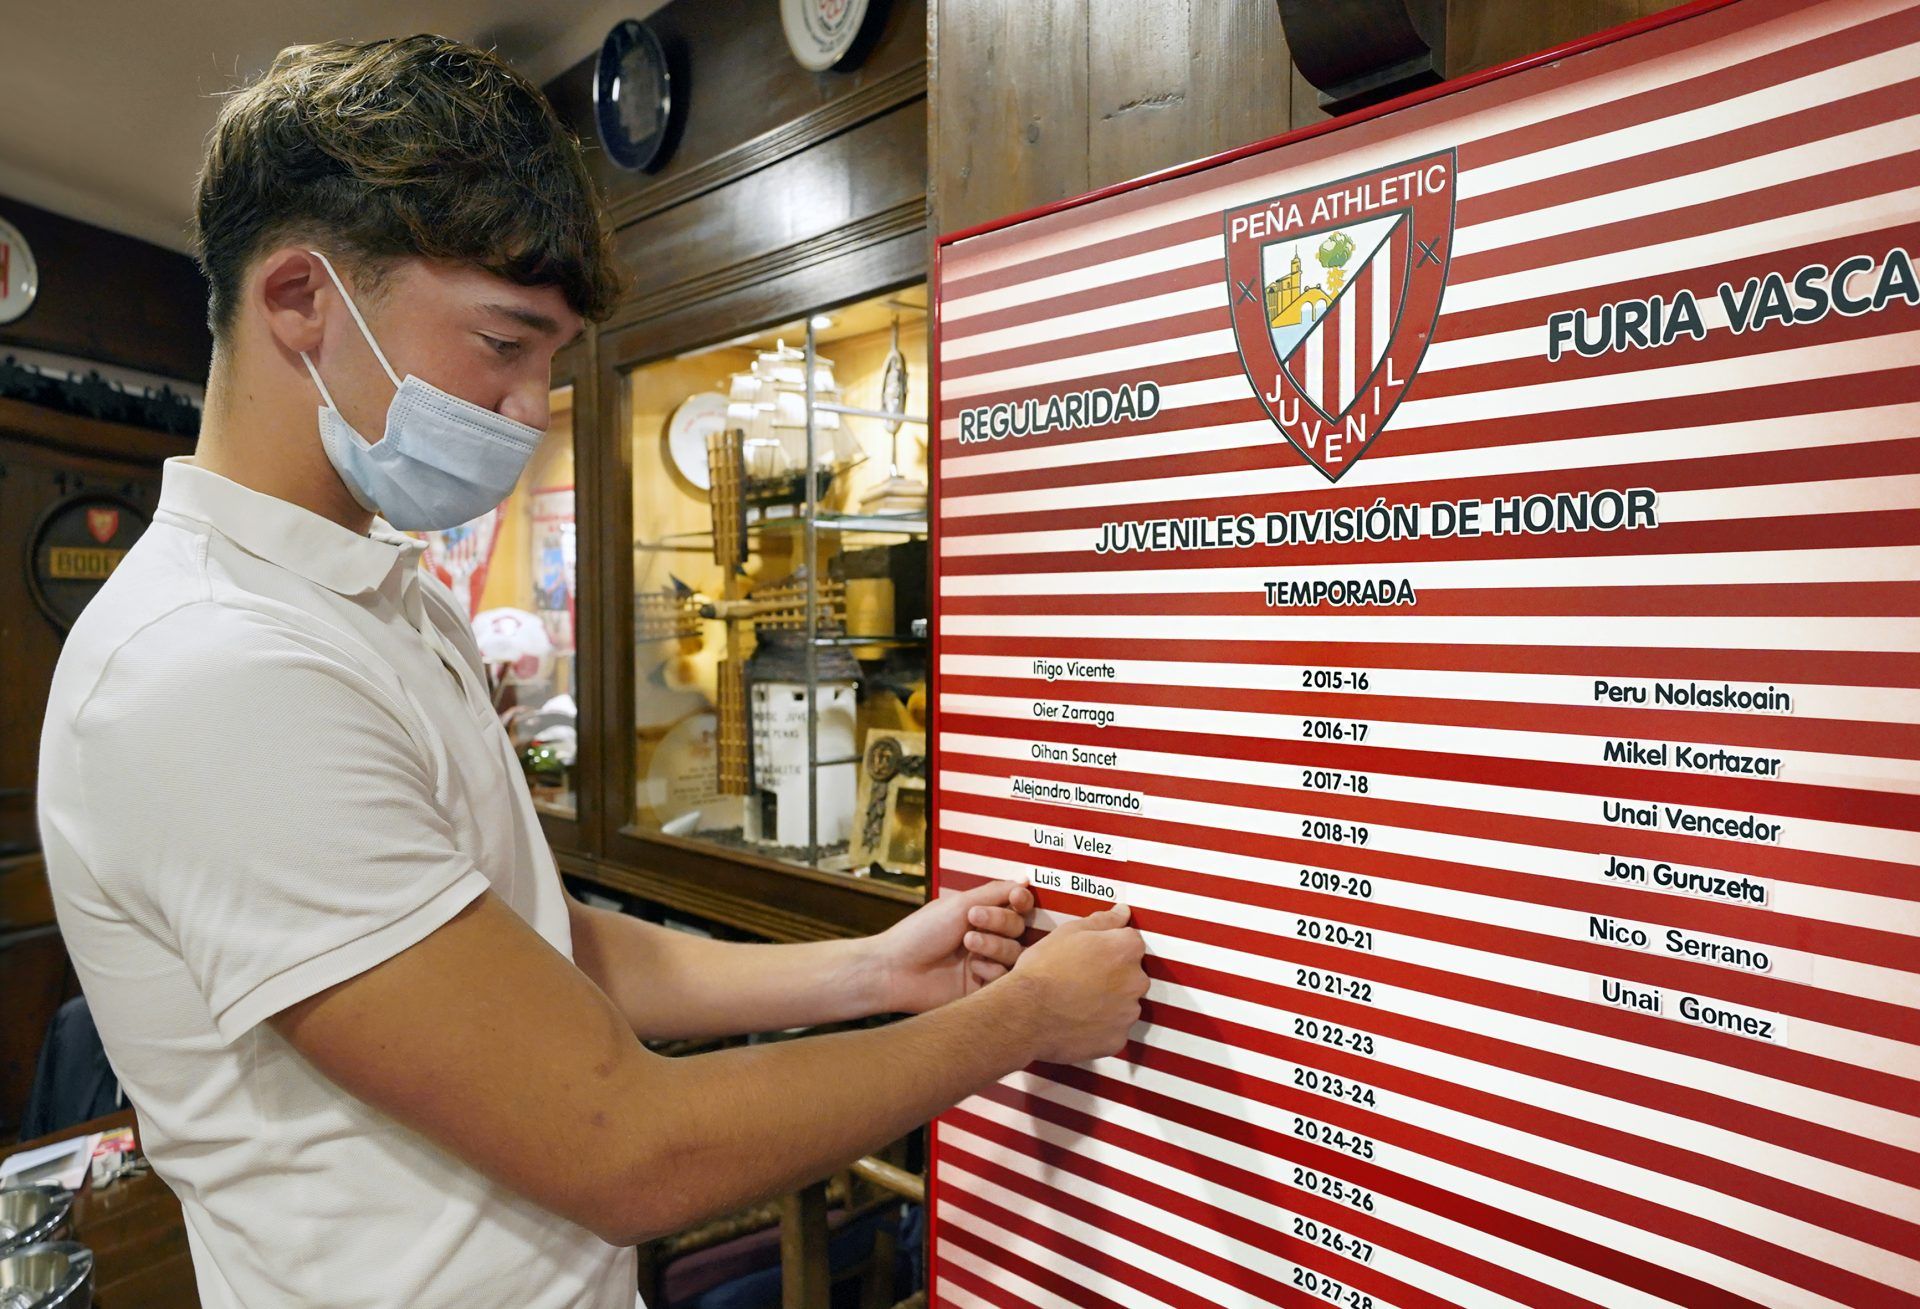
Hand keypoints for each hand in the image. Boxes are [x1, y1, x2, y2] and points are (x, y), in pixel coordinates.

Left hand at [873, 879, 1035, 1012]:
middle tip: (973, 921)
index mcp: (979, 915)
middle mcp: (986, 938)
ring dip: (995, 945)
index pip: (1015, 906)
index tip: (1016, 898)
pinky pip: (1006, 978)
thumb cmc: (921, 932)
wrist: (897, 970)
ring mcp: (985, 963)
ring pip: (1015, 952)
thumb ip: (995, 892)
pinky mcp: (984, 989)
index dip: (1021, 901)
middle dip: (1000, 921)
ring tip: (968, 945)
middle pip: (1018, 927)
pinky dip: (991, 970)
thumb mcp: (959, 905)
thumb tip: (1026, 879)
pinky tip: (971, 970)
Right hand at [1008, 904, 1147, 1064]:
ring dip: (1108, 1003)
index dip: (1109, 948)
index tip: (1092, 955)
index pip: (1131, 942)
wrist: (1025, 1013)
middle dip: (1112, 976)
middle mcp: (1136, 981)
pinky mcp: (1117, 1040)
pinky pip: (1114, 1030)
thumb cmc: (1043, 970)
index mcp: (1126, 949)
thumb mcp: (1069, 932)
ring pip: (1124, 1004)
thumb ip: (1103, 921)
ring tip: (1076, 1002)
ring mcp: (1128, 1013)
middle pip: (1131, 975)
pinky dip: (1101, 1027)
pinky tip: (1078, 1021)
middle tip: (1081, 979)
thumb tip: (1122, 912)